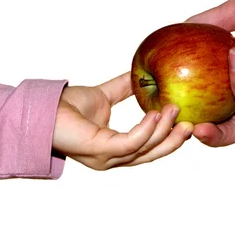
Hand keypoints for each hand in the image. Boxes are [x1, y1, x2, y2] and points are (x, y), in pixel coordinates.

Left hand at [52, 72, 192, 169]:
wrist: (41, 108)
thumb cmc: (66, 107)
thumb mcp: (105, 95)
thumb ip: (125, 88)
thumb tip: (145, 75)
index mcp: (116, 149)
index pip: (148, 149)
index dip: (169, 138)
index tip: (186, 122)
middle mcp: (112, 158)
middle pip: (151, 155)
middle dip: (174, 141)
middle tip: (192, 125)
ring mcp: (105, 158)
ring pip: (144, 150)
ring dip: (163, 130)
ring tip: (174, 110)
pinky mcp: (99, 150)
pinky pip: (130, 143)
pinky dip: (146, 130)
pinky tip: (155, 114)